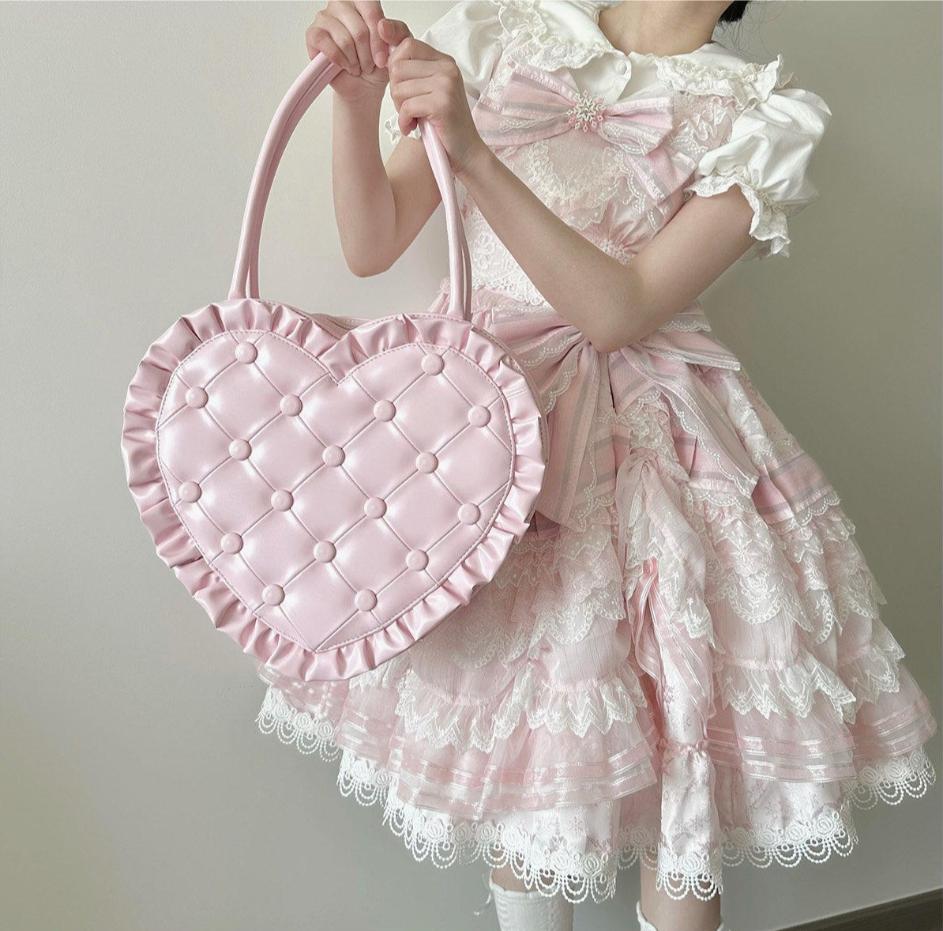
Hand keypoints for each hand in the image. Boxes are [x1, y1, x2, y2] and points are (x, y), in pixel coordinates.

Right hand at [305, 1, 409, 100]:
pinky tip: (344, 65)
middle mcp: (342, 5)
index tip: (382, 60)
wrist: (364, 86)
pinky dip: (339, 61)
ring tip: (357, 66)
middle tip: (368, 65)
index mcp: (362, 2)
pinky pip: (326, 46)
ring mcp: (325, 17)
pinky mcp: (313, 34)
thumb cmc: (377, 64)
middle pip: (359, 30)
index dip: (378, 40)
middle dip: (367, 55)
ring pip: (344, 40)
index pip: (372, 11)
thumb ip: (398, 32)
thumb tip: (383, 26)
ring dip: (354, 61)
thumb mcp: (397, 47)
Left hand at [385, 31, 489, 174]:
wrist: (466, 151)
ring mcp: (446, 85)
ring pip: (399, 89)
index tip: (399, 87)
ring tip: (412, 119)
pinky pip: (406, 107)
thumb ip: (415, 73)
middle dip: (395, 91)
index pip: (408, 44)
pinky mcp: (442, 104)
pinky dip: (404, 122)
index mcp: (444, 61)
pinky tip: (412, 128)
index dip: (394, 65)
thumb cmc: (444, 124)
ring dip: (400, 109)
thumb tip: (386, 58)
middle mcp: (447, 68)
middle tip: (406, 108)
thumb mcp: (431, 91)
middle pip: (398, 68)